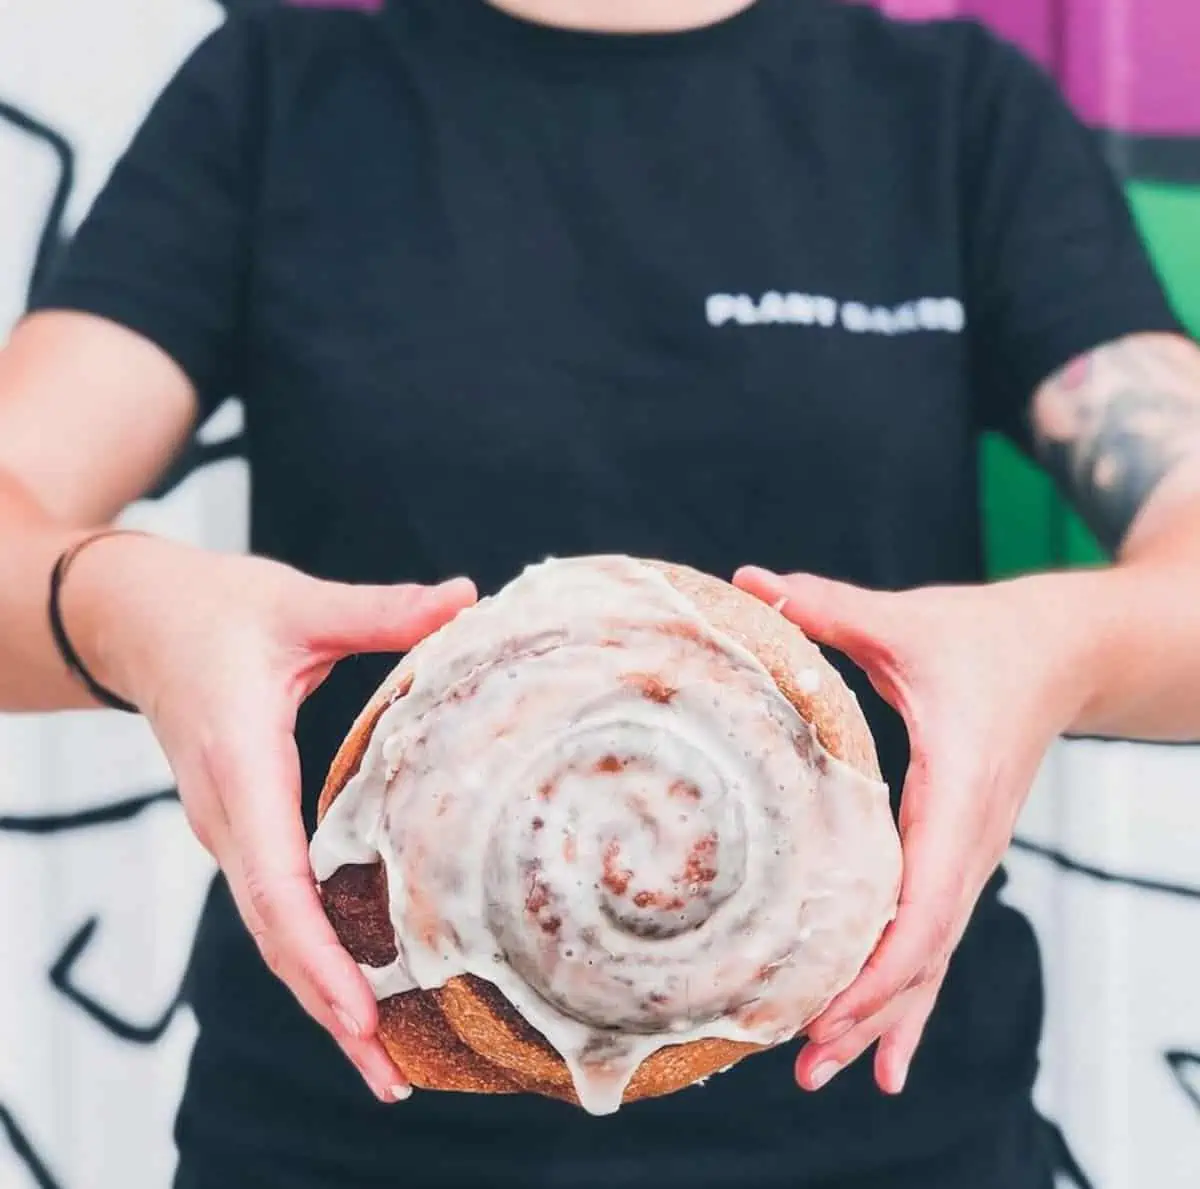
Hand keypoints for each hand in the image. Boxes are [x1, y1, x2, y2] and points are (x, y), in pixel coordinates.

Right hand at [68, 534, 475, 1101]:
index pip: (273, 880)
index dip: (316, 951)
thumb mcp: (297, 604)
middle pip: (274, 932)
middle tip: (393, 1077)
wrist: (131, 620)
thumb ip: (379, 610)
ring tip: (386, 1060)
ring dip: (322, 994)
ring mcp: (228, 828)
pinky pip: (274, 906)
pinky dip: (313, 954)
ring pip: (272, 930)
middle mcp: (227, 814)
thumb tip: (466, 596)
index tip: (360, 1012)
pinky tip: (359, 986)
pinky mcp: (241, 828)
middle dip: (329, 1007)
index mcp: (240, 764)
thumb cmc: (211, 610)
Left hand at [733, 565, 1093, 1096]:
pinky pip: (933, 933)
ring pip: (930, 954)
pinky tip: (884, 1040)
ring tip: (826, 1074)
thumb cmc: (988, 638)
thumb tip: (749, 582)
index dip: (880, 964)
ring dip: (885, 1016)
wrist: (1066, 652)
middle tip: (805, 1067)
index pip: (924, 899)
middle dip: (869, 1012)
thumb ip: (829, 608)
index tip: (830, 1012)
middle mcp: (969, 838)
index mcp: (957, 791)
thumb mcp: (908, 622)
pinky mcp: (960, 852)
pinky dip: (905, 987)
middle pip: (923, 949)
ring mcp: (970, 853)